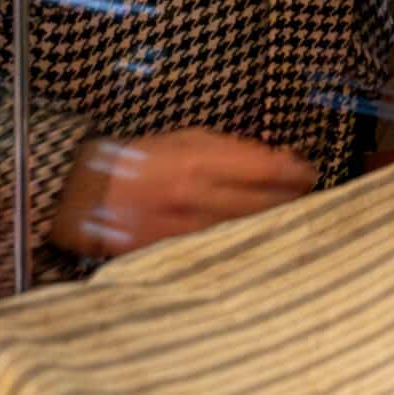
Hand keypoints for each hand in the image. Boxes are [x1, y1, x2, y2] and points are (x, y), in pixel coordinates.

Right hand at [48, 129, 316, 258]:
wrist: (83, 195)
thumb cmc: (140, 159)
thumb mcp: (186, 138)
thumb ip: (232, 149)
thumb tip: (278, 161)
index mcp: (199, 161)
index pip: (266, 169)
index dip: (295, 172)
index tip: (310, 173)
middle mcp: (197, 198)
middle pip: (264, 204)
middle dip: (293, 201)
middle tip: (310, 198)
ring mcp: (186, 231)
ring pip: (248, 232)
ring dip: (275, 225)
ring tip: (292, 220)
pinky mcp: (175, 255)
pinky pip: (223, 252)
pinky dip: (245, 246)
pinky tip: (258, 242)